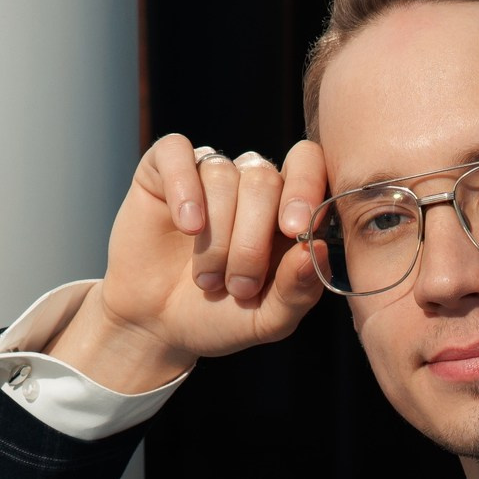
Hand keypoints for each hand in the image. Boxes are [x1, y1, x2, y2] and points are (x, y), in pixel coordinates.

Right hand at [47, 135, 329, 391]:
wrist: (160, 325)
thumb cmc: (222, 317)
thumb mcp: (268, 318)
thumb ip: (299, 289)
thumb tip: (319, 249)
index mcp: (287, 209)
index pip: (308, 165)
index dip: (305, 190)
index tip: (294, 231)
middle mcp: (251, 183)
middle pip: (264, 179)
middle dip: (251, 241)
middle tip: (239, 286)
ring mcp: (209, 170)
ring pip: (222, 175)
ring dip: (216, 237)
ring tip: (208, 279)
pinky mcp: (164, 166)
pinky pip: (177, 152)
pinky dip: (183, 190)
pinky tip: (188, 227)